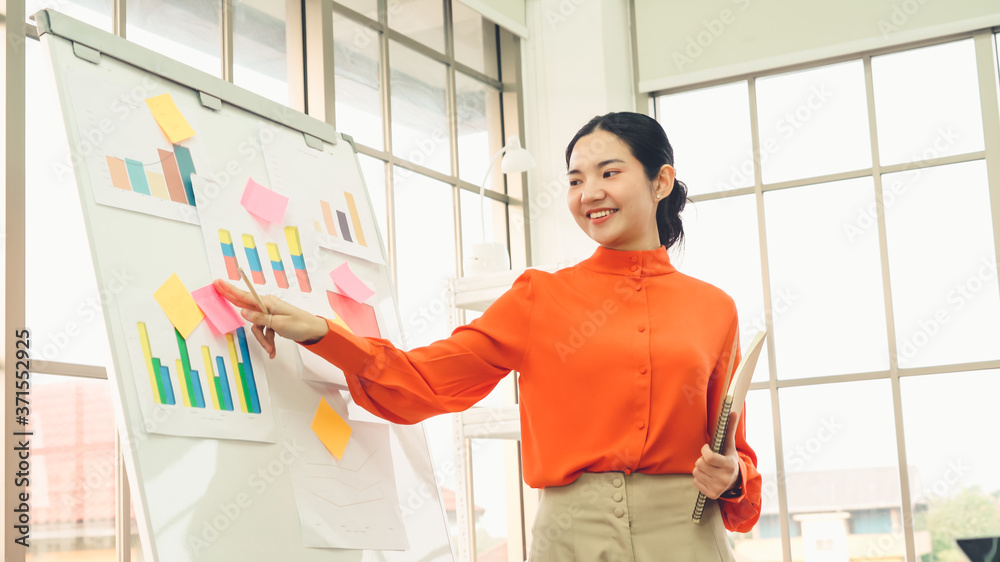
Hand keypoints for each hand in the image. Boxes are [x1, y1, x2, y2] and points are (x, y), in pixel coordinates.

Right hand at [214, 279, 328, 358]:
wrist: (313, 331)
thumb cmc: (299, 325)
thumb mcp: (278, 323)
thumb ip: (259, 318)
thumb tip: (243, 311)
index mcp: (268, 302)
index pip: (244, 295)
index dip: (230, 289)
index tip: (218, 282)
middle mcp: (267, 306)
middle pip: (246, 308)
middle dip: (236, 308)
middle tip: (217, 290)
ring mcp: (269, 314)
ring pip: (256, 327)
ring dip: (262, 339)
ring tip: (270, 348)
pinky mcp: (272, 322)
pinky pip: (264, 331)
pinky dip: (268, 341)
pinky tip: (273, 350)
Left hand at [693, 412, 740, 498]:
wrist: (734, 481)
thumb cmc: (729, 459)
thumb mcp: (730, 446)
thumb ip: (729, 430)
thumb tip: (732, 412)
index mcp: (729, 465)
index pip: (708, 457)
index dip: (704, 451)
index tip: (707, 449)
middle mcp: (724, 478)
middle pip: (699, 464)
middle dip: (702, 460)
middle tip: (710, 461)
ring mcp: (718, 487)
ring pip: (696, 472)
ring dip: (700, 469)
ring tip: (710, 469)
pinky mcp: (711, 494)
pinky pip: (695, 481)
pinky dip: (699, 478)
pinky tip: (708, 476)